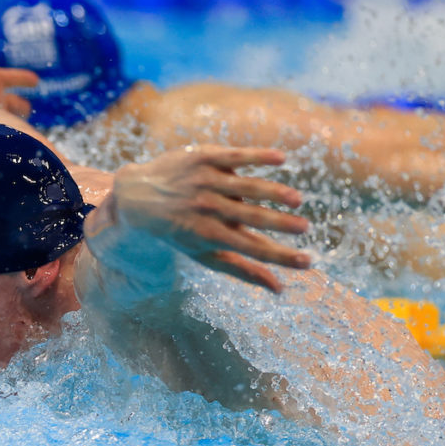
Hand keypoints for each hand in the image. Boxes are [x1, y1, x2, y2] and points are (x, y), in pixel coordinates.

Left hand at [111, 145, 309, 291]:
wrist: (137, 196)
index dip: (280, 256)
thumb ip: (243, 270)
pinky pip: (236, 156)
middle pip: (251, 217)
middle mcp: (206, 207)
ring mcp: (205, 180)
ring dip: (274, 192)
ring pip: (247, 185)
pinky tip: (281, 158)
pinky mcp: (203, 156)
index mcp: (208, 235)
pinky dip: (258, 156)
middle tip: (305, 228)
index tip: (306, 262)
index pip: (252, 248)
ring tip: (297, 200)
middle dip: (280, 224)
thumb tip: (280, 289)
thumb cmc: (179, 231)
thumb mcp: (205, 254)